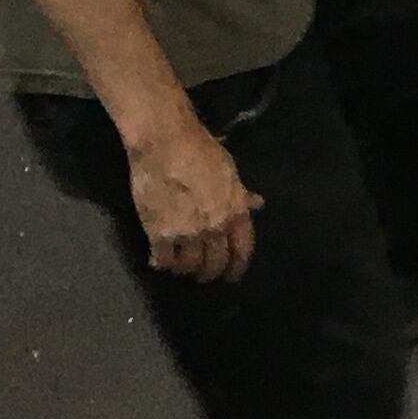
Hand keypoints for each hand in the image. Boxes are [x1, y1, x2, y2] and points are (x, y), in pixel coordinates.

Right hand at [130, 119, 261, 282]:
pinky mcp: (160, 235)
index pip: (242, 250)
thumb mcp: (229, 170)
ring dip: (186, 269)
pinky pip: (164, 260)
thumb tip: (257, 205)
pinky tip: (159, 261)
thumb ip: (241, 194)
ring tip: (181, 267)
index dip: (237, 266)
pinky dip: (163, 264)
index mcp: (235, 211)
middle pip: (215, 262)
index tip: (232, 275)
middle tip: (203, 274)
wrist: (166, 143)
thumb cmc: (200, 149)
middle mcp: (215, 228)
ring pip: (189, 265)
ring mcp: (188, 234)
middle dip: (210, 272)